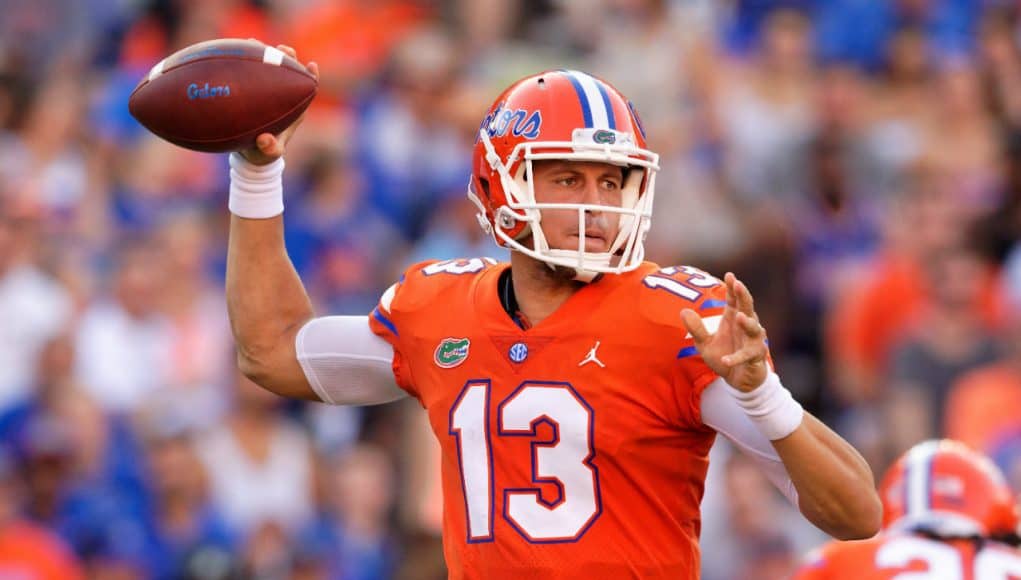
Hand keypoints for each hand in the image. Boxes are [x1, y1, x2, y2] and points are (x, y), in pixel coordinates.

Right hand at [237, 44, 319, 165]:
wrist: (246, 152)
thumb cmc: (262, 153)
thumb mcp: (267, 154)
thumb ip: (269, 149)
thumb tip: (265, 140)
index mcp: (294, 109)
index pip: (307, 89)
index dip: (311, 77)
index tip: (311, 65)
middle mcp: (283, 96)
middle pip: (290, 72)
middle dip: (289, 58)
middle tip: (283, 50)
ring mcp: (266, 91)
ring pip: (270, 67)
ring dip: (266, 54)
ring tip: (256, 43)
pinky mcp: (251, 89)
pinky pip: (249, 72)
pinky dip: (246, 60)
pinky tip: (237, 49)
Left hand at [680, 272, 768, 391]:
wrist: (737, 380)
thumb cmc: (723, 355)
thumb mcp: (704, 343)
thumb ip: (696, 328)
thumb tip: (683, 311)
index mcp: (734, 319)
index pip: (735, 299)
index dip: (733, 287)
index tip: (730, 275)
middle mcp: (746, 326)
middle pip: (747, 307)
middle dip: (744, 295)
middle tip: (739, 284)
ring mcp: (753, 341)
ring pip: (754, 329)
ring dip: (748, 323)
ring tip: (740, 318)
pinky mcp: (755, 357)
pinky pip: (746, 356)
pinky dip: (736, 358)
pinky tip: (725, 360)